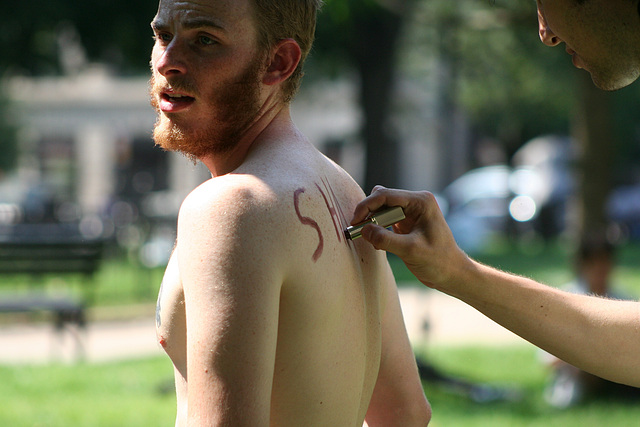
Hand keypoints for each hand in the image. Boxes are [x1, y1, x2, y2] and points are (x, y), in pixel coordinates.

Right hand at [351, 186, 469, 288]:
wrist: (452, 274)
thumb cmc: (439, 261)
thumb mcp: (411, 251)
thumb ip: (386, 239)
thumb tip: (364, 230)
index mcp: (421, 202)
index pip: (386, 195)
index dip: (367, 206)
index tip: (355, 221)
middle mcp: (415, 202)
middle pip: (382, 198)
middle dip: (368, 212)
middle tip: (359, 230)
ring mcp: (410, 212)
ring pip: (381, 208)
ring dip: (372, 221)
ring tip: (370, 238)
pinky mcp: (406, 223)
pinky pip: (384, 219)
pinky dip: (377, 229)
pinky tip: (378, 243)